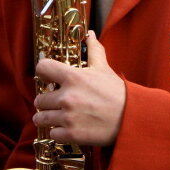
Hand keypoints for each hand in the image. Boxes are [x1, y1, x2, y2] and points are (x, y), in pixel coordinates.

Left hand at [34, 31, 125, 145]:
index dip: (44, 71)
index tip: (47, 77)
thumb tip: (89, 34)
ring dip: (47, 117)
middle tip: (55, 102)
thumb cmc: (116, 92)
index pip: (43, 68)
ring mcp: (68, 117)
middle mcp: (67, 97)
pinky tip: (67, 127)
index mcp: (73, 78)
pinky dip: (58, 132)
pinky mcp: (71, 134)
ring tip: (56, 116)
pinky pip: (52, 133)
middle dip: (46, 100)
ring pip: (41, 118)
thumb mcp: (103, 68)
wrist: (130, 118)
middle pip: (39, 98)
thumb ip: (93, 50)